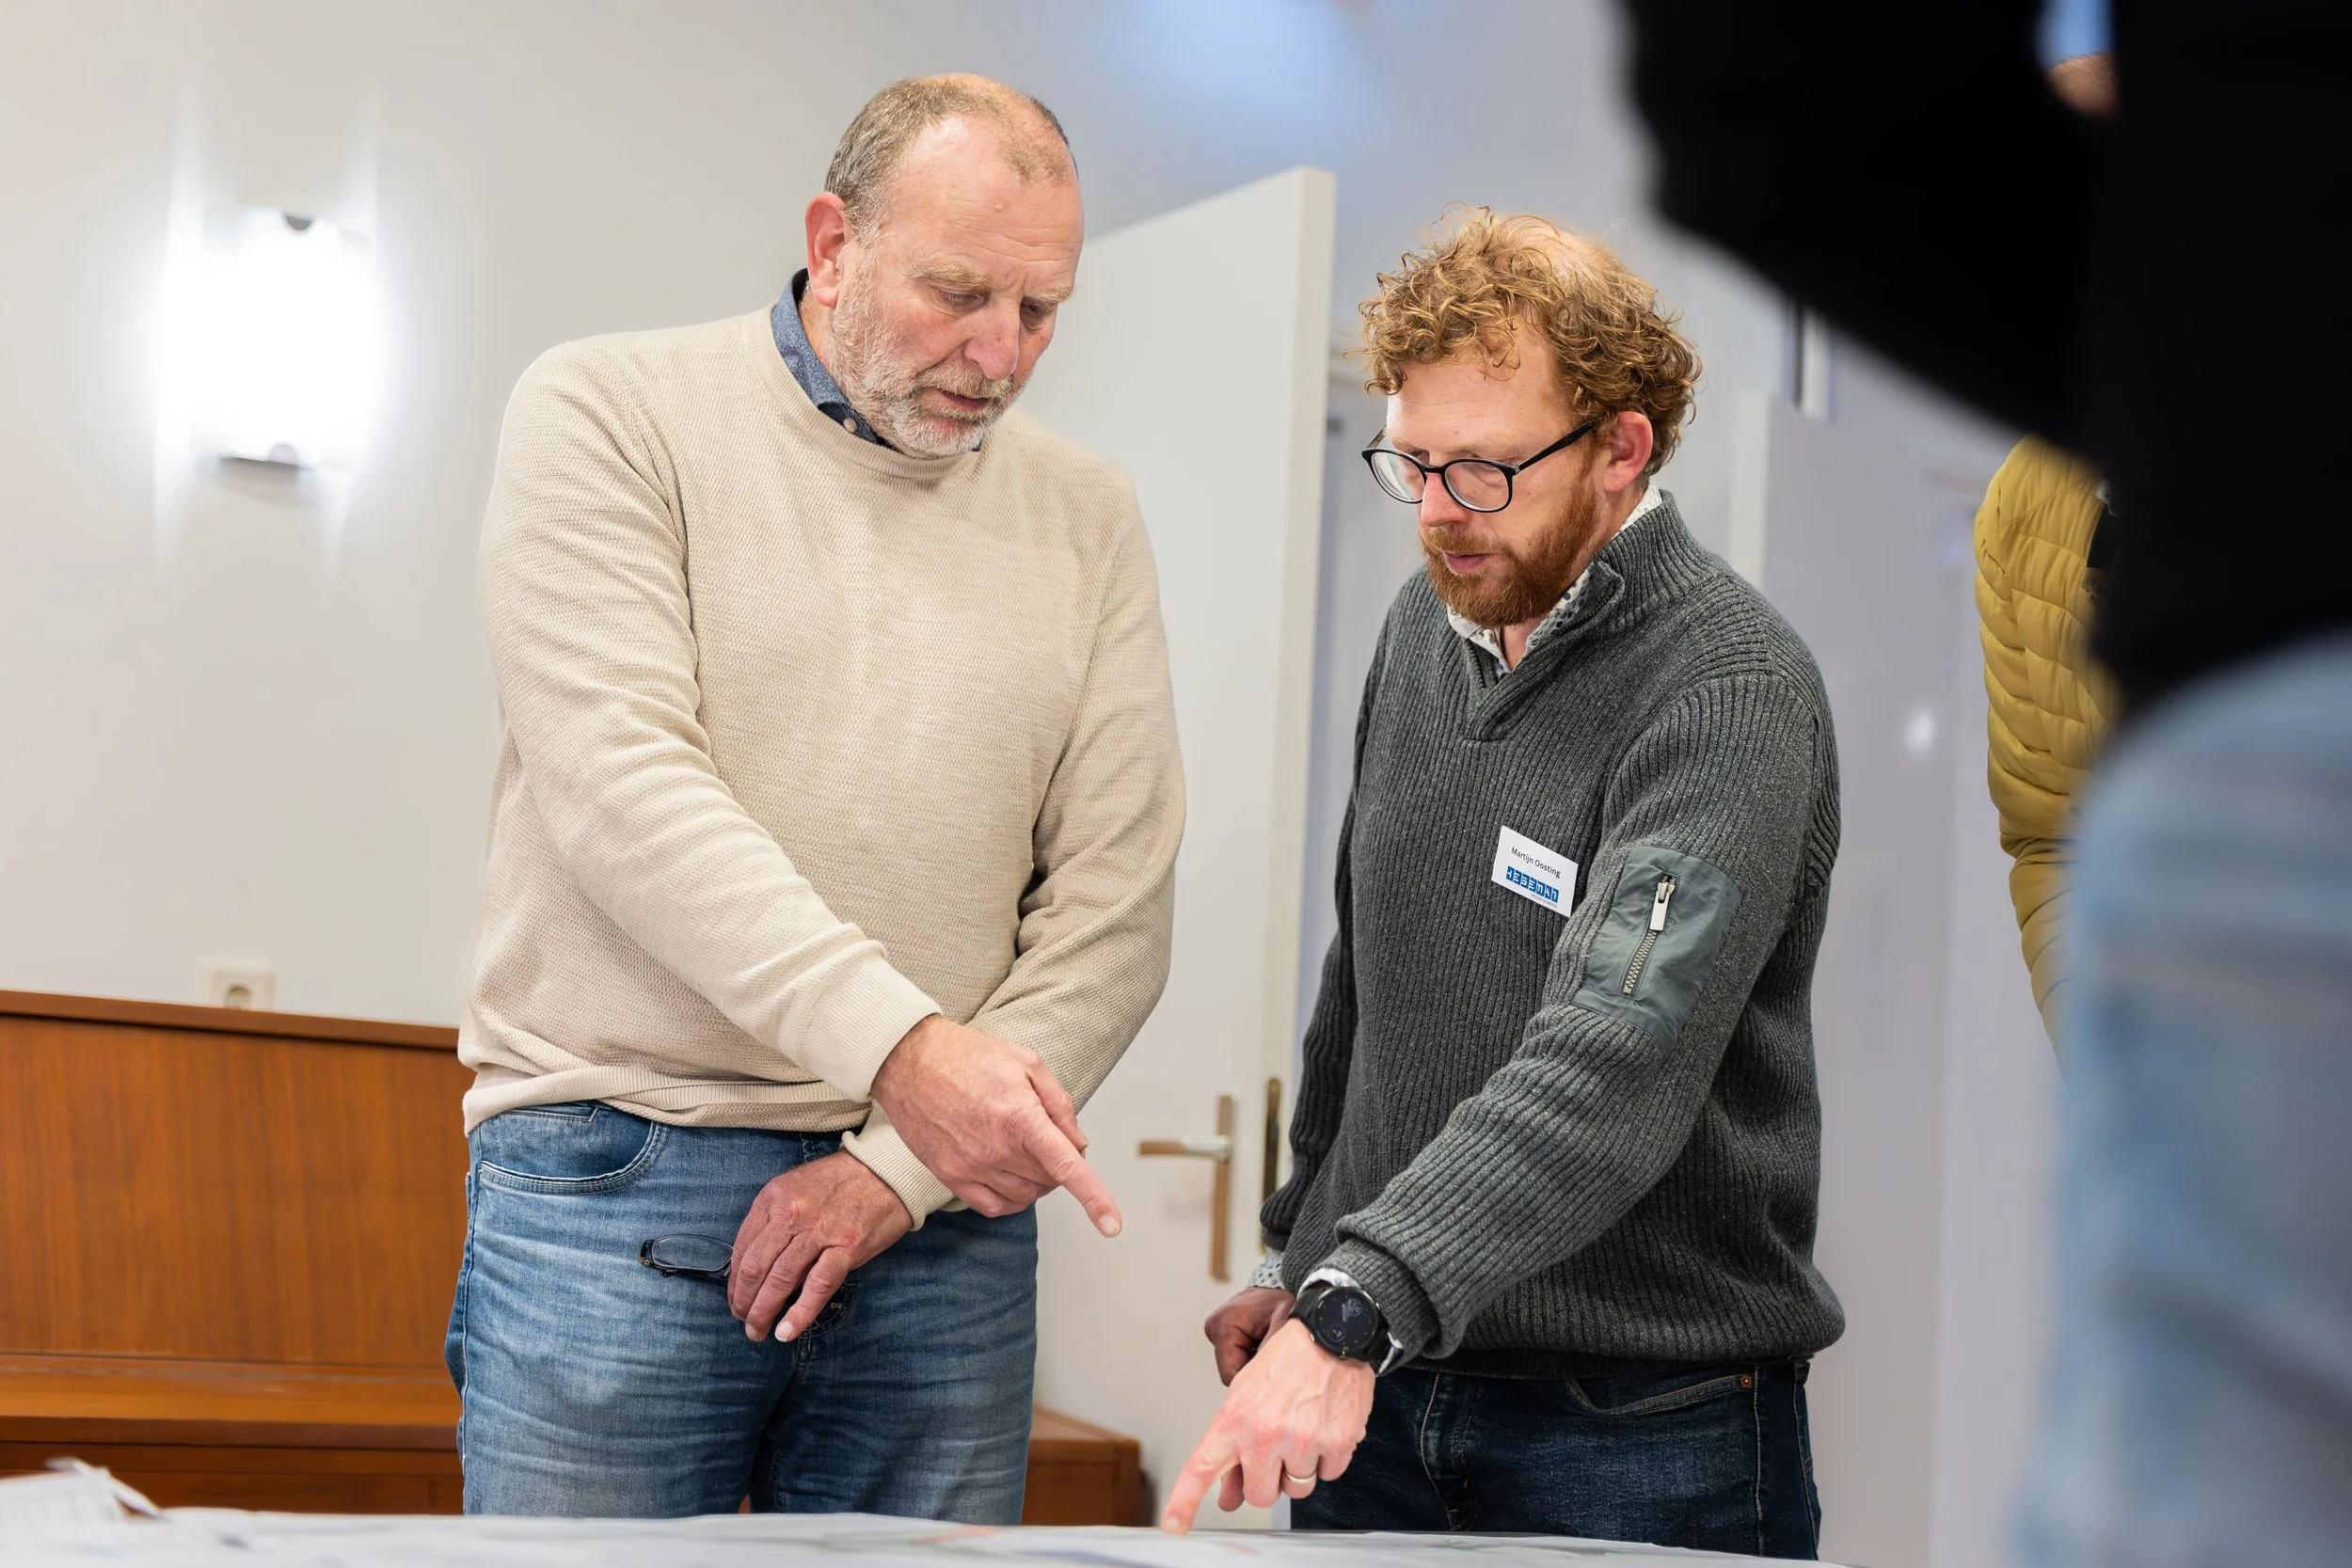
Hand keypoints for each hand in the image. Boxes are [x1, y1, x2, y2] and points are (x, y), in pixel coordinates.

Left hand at [727, 1152, 909, 1342]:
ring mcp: (818, 1231)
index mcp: (773, 1197)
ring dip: (763, 1313)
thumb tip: (760, 1265)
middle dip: (743, 1302)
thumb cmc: (841, 1180)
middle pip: (754, 1268)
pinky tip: (787, 1331)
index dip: (734, 1281)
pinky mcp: (846, 1247)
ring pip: (780, 1280)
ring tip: (758, 1332)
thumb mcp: (796, 1187)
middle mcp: (790, 1213)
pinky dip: (799, 1313)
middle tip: (742, 1320)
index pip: (741, 1247)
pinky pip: (817, 1286)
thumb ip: (775, 1220)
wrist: (888, 1170)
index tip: (736, 1298)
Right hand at [869, 1015, 1120, 1235]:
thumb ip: (1059, 1104)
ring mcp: (971, 1167)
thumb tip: (1078, 1144)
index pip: (1066, 1168)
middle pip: (1050, 1180)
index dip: (1095, 1199)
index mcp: (1020, 1117)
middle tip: (1049, 1136)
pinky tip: (1013, 1178)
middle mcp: (996, 1149)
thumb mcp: (1026, 1063)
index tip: (1112, 1226)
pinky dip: (1014, 1199)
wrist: (909, 1060)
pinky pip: (994, 1207)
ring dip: (1039, 1181)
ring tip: (1028, 1150)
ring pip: (1026, 1196)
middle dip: (1061, 1163)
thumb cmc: (969, 1055)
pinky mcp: (950, 1176)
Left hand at [1160, 1319, 1373, 1531]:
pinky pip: (1328, 1474)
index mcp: (1234, 1419)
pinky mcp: (1336, 1443)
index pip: (1202, 1468)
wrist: (1330, 1332)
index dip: (1184, 1502)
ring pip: (1297, 1488)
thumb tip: (1229, 1496)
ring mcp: (1302, 1441)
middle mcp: (1265, 1434)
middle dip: (1268, 1479)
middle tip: (1276, 1449)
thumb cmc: (1286, 1360)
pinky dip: (1327, 1457)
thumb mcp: (1245, 1394)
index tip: (1173, 1524)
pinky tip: (1323, 1426)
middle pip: (1260, 1495)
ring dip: (1299, 1467)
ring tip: (1302, 1429)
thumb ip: (1235, 1447)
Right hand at [1204, 1287, 1293, 1385]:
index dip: (1252, 1379)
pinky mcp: (1223, 1332)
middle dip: (1254, 1368)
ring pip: (1234, 1364)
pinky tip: (1264, 1342)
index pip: (1230, 1375)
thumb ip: (1271, 1353)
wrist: (1287, 1282)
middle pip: (1232, 1370)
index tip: (1273, 1372)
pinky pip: (1236, 1356)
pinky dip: (1252, 1355)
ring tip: (1270, 1343)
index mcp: (1223, 1327)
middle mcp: (1214, 1328)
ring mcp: (1216, 1330)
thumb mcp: (1285, 1325)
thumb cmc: (1287, 1299)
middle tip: (1275, 1354)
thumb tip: (1266, 1382)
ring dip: (1254, 1361)